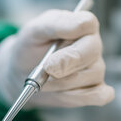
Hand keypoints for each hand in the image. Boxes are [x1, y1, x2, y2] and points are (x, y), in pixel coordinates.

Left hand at [0, 9, 114, 107]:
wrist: (21, 72)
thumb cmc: (30, 47)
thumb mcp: (35, 30)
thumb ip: (56, 24)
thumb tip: (80, 27)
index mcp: (80, 25)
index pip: (88, 23)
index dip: (72, 34)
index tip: (54, 45)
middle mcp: (92, 45)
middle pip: (92, 51)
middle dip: (66, 63)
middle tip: (47, 68)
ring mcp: (96, 68)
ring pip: (91, 76)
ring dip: (62, 82)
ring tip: (45, 81)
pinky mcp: (95, 90)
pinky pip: (98, 96)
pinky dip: (77, 97)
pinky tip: (61, 92)